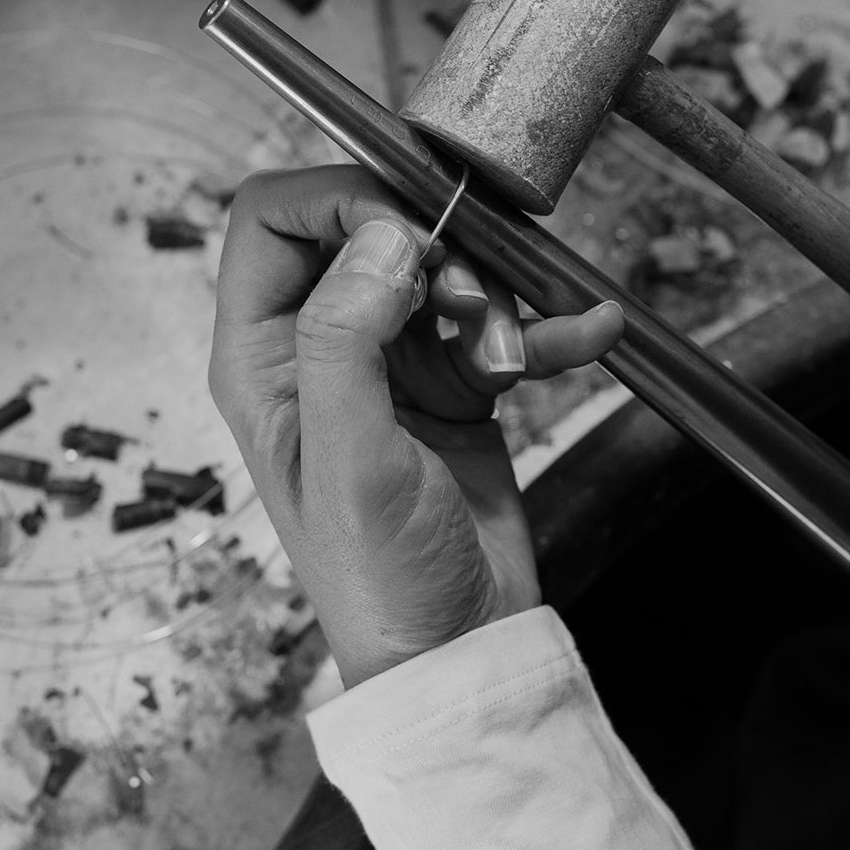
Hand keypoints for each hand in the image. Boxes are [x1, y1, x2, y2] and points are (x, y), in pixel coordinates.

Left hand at [209, 166, 625, 685]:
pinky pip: (501, 323)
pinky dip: (545, 326)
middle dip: (430, 247)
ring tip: (508, 352)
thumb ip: (347, 337)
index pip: (271, 221)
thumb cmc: (381, 577)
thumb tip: (378, 235)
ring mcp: (391, 364)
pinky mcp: (455, 384)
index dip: (338, 199)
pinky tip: (588, 330)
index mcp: (261, 359)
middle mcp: (318, 349)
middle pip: (365, 230)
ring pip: (441, 271)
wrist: (461, 650)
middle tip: (467, 296)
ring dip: (492, 295)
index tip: (407, 225)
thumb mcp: (352, 456)